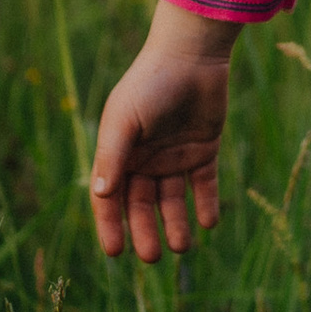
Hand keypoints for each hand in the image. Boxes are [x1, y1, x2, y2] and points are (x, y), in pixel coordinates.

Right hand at [90, 1, 242, 262]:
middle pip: (143, 205)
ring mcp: (175, 156)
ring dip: (176, 225)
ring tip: (182, 247)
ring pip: (173, 200)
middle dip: (145, 232)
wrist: (192, 54)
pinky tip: (208, 224)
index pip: (110, 198)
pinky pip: (204, 186)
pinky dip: (206, 205)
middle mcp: (146, 158)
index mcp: (120, 152)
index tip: (115, 252)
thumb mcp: (124, 120)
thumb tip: (102, 195)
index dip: (110, 225)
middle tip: (153, 257)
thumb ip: (112, 156)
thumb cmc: (150, 83)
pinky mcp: (203, 150)